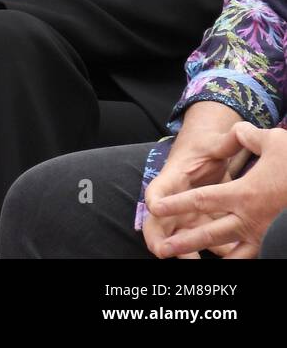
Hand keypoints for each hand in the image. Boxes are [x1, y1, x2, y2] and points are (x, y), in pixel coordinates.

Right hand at [141, 102, 247, 257]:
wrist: (203, 153)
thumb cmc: (205, 149)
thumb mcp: (214, 144)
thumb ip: (226, 141)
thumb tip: (239, 131)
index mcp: (173, 178)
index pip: (157, 190)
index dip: (155, 200)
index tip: (155, 208)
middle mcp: (172, 200)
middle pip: (156, 222)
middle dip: (158, 239)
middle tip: (164, 252)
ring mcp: (183, 214)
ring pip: (174, 238)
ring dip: (181, 251)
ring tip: (194, 262)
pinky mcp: (197, 223)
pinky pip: (198, 242)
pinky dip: (207, 252)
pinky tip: (223, 260)